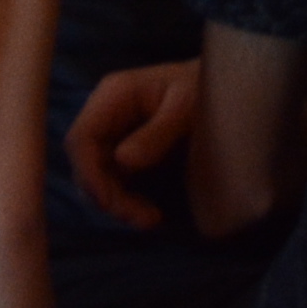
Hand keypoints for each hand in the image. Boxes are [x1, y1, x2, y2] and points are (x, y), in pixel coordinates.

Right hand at [69, 60, 203, 228]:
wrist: (225, 91)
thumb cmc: (204, 88)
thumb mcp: (187, 105)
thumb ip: (158, 131)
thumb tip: (122, 161)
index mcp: (114, 95)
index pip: (81, 137)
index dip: (87, 172)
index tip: (107, 202)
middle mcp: (106, 117)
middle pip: (86, 164)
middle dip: (107, 196)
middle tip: (142, 218)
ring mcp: (113, 137)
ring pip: (98, 180)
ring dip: (118, 204)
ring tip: (151, 219)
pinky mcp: (125, 156)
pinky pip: (115, 185)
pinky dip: (128, 203)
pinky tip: (152, 214)